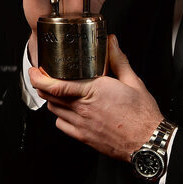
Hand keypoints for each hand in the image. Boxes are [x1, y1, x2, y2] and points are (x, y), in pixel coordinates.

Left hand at [30, 35, 162, 160]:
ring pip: (54, 109)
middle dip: (42, 85)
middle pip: (50, 96)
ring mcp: (81, 123)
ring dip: (51, 99)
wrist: (146, 140)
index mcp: (94, 91)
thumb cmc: (142, 114)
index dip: (40, 78)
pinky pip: (61, 124)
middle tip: (42, 77)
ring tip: (57, 92)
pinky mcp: (82, 136)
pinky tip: (69, 110)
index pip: (56, 85)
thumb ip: (119, 60)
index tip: (36, 71)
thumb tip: (112, 43)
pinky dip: (60, 116)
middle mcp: (83, 108)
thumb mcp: (134, 82)